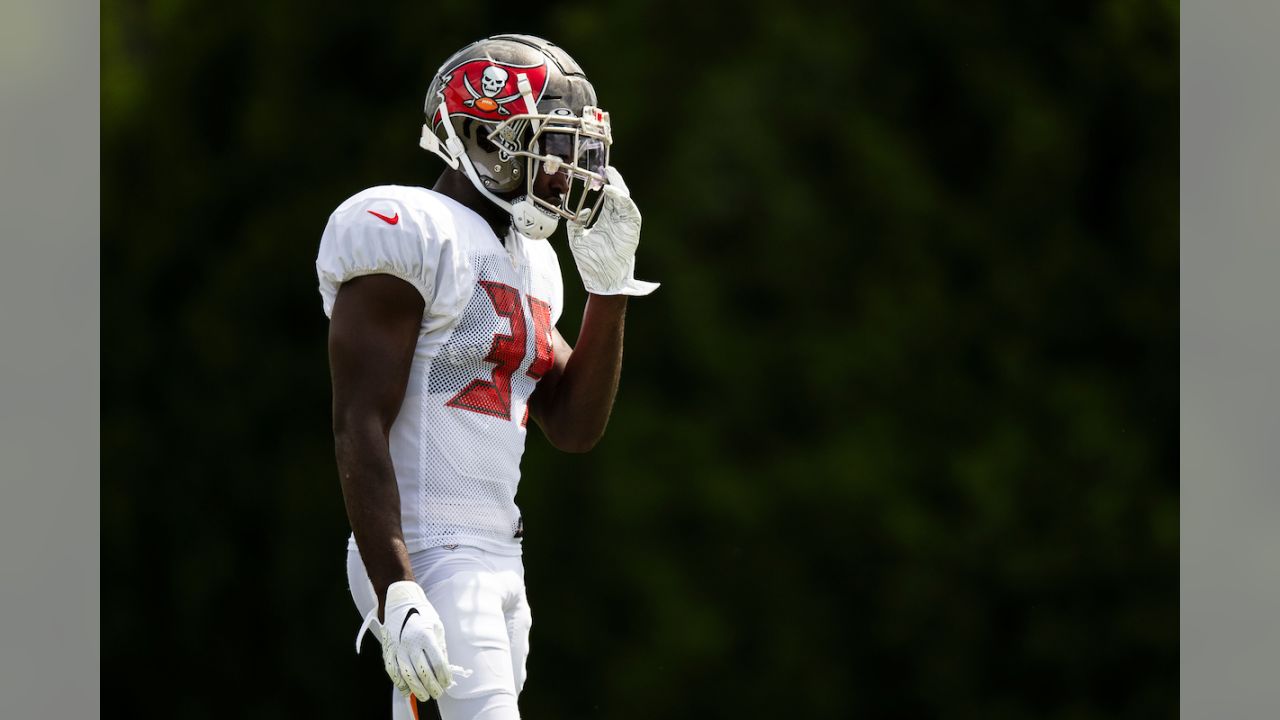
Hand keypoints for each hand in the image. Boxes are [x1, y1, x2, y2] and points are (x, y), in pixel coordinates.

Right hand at [363, 581, 452, 701]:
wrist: (399, 600)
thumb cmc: (422, 612)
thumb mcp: (437, 626)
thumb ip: (441, 647)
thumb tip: (446, 668)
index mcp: (426, 636)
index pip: (438, 662)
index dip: (443, 676)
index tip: (447, 683)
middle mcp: (410, 643)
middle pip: (423, 672)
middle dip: (432, 686)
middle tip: (438, 693)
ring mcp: (397, 647)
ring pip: (407, 675)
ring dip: (416, 688)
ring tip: (424, 696)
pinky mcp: (388, 649)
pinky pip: (392, 670)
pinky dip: (399, 683)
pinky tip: (406, 690)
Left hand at [567, 167, 659, 295]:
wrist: (601, 282)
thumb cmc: (590, 263)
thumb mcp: (576, 239)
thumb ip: (575, 225)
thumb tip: (582, 212)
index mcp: (607, 221)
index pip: (609, 196)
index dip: (606, 183)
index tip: (599, 173)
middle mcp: (618, 221)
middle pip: (620, 194)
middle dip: (614, 180)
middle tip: (606, 169)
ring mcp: (626, 225)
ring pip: (626, 200)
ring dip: (619, 187)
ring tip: (609, 177)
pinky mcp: (632, 231)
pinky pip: (630, 211)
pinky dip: (622, 200)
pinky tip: (612, 193)